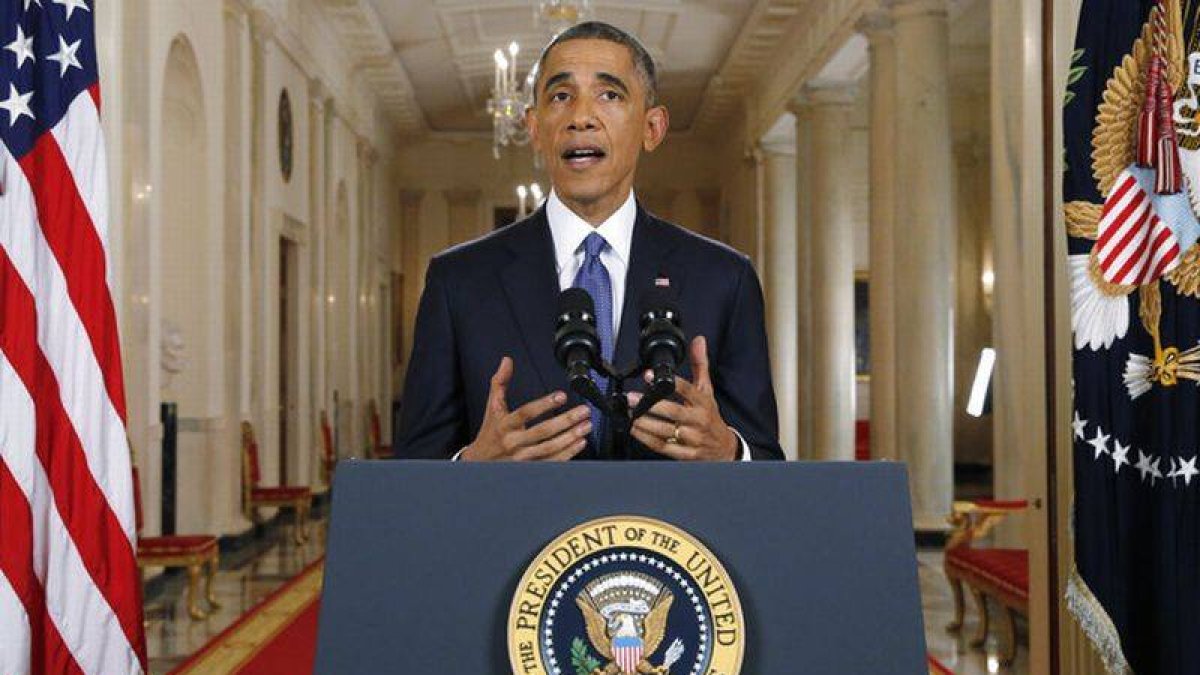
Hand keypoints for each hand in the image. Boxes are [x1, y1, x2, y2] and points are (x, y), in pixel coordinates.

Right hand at [461, 356, 592, 460]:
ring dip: (570, 437)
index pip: (526, 413)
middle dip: (566, 420)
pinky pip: (552, 462)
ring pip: (550, 448)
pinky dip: (568, 453)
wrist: (480, 463)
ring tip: (586, 425)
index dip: (544, 404)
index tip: (562, 396)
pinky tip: (580, 442)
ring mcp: (523, 457)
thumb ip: (500, 383)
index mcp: (505, 425)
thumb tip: (507, 361)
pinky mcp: (530, 468)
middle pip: (542, 431)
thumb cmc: (490, 432)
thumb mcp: (492, 407)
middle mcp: (514, 442)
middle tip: (583, 411)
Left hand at [628, 336, 738, 460]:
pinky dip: (647, 439)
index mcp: (703, 403)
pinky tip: (635, 430)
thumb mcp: (707, 390)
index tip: (649, 374)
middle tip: (632, 398)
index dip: (669, 382)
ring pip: (666, 431)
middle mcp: (698, 420)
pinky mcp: (685, 454)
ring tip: (630, 414)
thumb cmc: (710, 416)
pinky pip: (663, 447)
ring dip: (645, 423)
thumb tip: (698, 341)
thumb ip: (700, 365)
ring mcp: (692, 438)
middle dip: (651, 405)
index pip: (687, 390)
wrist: (723, 448)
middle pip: (674, 412)